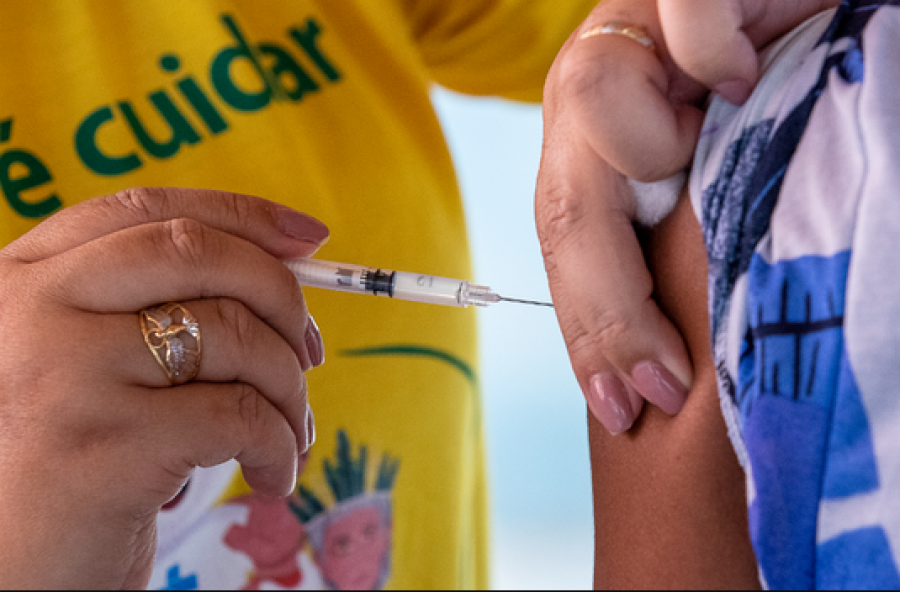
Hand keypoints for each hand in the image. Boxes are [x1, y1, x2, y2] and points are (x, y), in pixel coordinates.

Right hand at [0, 187, 328, 588]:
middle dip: (282, 296)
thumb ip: (155, 305)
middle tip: (310, 351)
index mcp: (29, 278)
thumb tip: (291, 256)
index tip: (309, 238)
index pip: (150, 211)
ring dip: (291, 389)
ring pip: (236, 338)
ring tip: (291, 432)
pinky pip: (241, 416)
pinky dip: (279, 445)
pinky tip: (272, 476)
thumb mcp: (90, 364)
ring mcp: (66, 373)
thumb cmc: (68, 459)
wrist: (9, 571)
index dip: (242, 216)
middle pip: (199, 255)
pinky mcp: (105, 445)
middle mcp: (35, 310)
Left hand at [535, 0, 837, 435]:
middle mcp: (588, 98)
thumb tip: (685, 356)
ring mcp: (618, 34)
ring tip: (723, 136)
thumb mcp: (718, 175)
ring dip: (663, 149)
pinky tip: (748, 70)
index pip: (568, 248)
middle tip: (659, 382)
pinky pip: (680, 23)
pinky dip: (719, 54)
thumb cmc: (770, 86)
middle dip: (607, 308)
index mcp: (592, 148)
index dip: (592, 330)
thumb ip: (689, 236)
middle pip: (563, 208)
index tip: (623, 405)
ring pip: (594, 107)